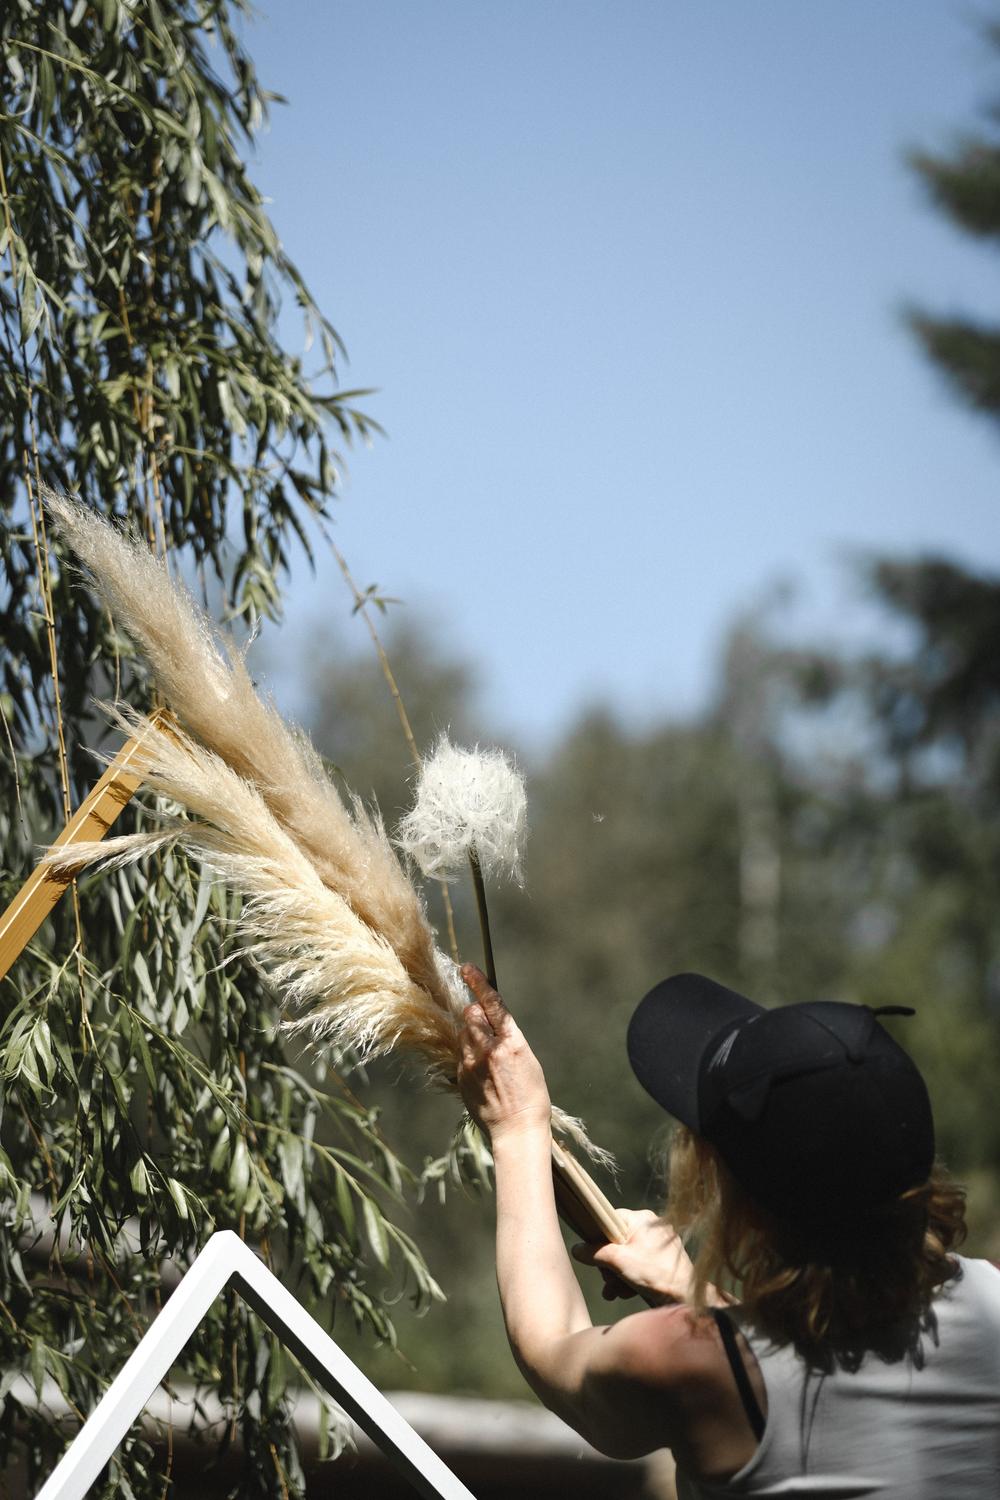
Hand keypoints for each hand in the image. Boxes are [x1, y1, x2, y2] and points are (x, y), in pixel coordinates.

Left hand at [457, 964, 550, 1145]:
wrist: (516, 1131)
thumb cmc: (531, 1096)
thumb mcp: (527, 1060)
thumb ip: (507, 1039)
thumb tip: (490, 1025)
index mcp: (511, 1043)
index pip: (492, 1004)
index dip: (478, 983)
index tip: (467, 968)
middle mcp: (488, 1050)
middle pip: (470, 1015)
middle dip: (476, 1014)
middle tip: (486, 1026)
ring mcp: (471, 1064)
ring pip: (463, 1034)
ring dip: (471, 1035)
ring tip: (487, 1055)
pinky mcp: (461, 1077)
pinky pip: (461, 1055)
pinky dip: (469, 1055)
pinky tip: (483, 1073)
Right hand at [572, 1209, 695, 1303]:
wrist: (685, 1298)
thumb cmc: (655, 1274)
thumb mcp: (619, 1262)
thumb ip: (595, 1253)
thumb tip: (576, 1249)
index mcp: (643, 1218)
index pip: (611, 1219)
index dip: (598, 1237)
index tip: (593, 1254)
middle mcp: (651, 1227)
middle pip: (616, 1241)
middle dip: (608, 1265)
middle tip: (607, 1279)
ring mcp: (657, 1245)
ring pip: (626, 1256)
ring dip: (616, 1276)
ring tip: (613, 1292)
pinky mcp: (661, 1262)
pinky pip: (638, 1265)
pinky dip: (629, 1279)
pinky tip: (624, 1293)